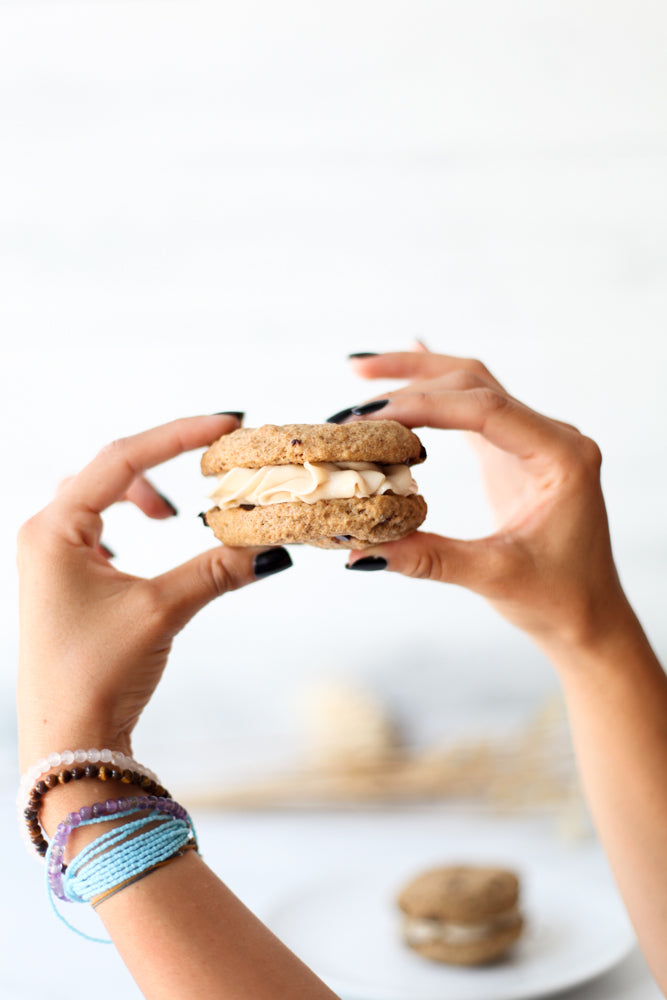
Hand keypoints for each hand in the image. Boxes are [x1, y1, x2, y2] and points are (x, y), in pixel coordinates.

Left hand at [17, 414, 290, 769]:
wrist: (68, 738)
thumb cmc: (96, 672)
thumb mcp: (161, 610)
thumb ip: (216, 569)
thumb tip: (272, 546)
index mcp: (54, 529)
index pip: (121, 459)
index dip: (178, 435)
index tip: (226, 424)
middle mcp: (45, 534)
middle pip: (108, 470)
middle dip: (162, 464)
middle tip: (212, 460)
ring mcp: (50, 558)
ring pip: (99, 497)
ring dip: (142, 494)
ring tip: (174, 514)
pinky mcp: (62, 580)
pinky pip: (95, 528)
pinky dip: (128, 522)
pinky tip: (148, 541)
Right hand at [342, 352, 628, 651]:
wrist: (590, 615)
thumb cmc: (561, 597)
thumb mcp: (495, 577)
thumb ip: (430, 558)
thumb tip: (363, 550)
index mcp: (561, 457)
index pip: (485, 408)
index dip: (424, 406)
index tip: (372, 417)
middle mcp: (551, 437)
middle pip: (474, 384)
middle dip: (411, 386)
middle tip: (354, 407)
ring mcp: (533, 441)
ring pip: (471, 388)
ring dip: (418, 377)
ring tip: (362, 372)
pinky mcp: (514, 454)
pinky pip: (472, 408)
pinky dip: (436, 392)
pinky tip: (408, 365)